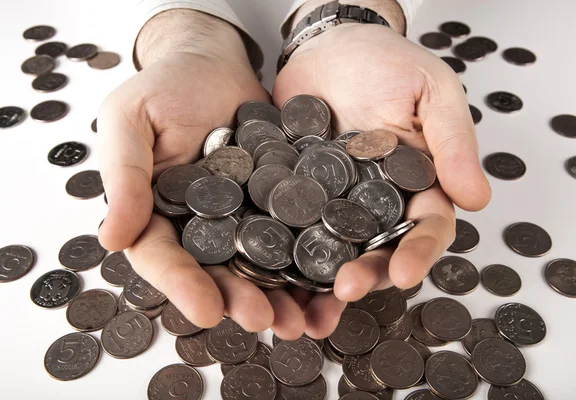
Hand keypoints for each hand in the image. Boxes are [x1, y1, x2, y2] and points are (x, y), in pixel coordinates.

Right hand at [97, 10, 309, 338]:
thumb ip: (124, 175)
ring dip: (280, 293)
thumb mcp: (131, 120)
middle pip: (218, 271)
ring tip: (302, 318)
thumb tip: (111, 239)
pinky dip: (311, 257)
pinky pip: (294, 232)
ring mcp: (242, 217)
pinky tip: (330, 279)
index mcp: (157, 214)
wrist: (213, 65)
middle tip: (267, 321)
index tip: (208, 312)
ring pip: (259, 263)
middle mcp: (200, 225)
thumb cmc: (164, 86)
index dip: (184, 286)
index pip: (165, 257)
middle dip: (241, 299)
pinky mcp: (278, 202)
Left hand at [273, 23, 490, 328]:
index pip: (425, 227)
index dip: (417, 253)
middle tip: (346, 290)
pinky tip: (267, 279)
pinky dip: (280, 256)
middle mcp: (376, 203)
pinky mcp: (294, 196)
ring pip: (332, 252)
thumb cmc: (387, 61)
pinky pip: (288, 229)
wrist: (328, 46)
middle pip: (377, 250)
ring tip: (306, 313)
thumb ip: (453, 142)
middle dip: (366, 274)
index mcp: (416, 185)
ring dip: (321, 286)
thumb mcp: (431, 92)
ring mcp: (333, 203)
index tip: (404, 274)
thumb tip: (477, 199)